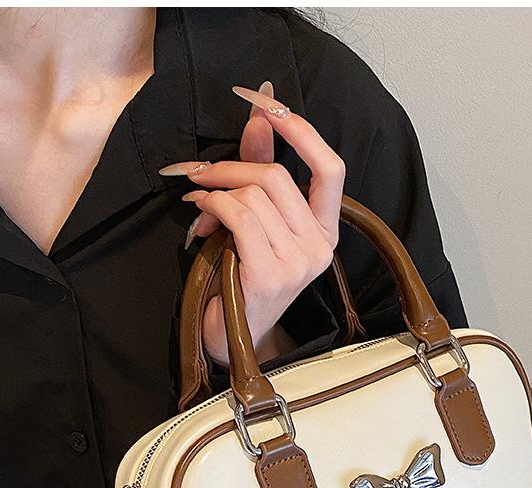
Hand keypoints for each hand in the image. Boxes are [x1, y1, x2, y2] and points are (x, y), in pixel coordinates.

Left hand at [159, 82, 345, 366]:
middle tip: (200, 173)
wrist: (231, 337)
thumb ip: (262, 168)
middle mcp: (320, 248)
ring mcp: (298, 264)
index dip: (301, 131)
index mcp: (325, 232)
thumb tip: (261, 115)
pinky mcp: (271, 275)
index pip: (330, 169)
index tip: (268, 105)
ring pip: (253, 196)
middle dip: (232, 166)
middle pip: (277, 177)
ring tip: (201, 207)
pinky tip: (201, 216)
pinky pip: (239, 217)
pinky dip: (214, 206)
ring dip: (216, 192)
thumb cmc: (242, 277)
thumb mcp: (257, 221)